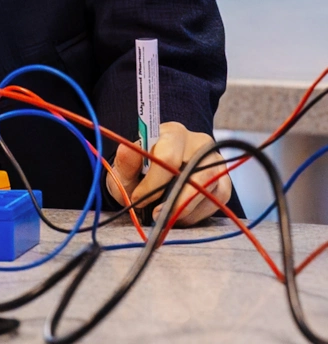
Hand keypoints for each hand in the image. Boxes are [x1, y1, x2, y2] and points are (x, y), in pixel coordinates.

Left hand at [106, 121, 232, 225]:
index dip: (154, 182)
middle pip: (197, 173)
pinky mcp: (224, 178)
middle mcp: (199, 142)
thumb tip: (128, 149)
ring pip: (210, 187)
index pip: (169, 157)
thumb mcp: (125, 168)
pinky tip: (182, 215)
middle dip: (176, 200)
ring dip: (188, 208)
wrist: (154, 177)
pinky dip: (200, 212)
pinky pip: (219, 198)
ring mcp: (215, 160)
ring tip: (168, 216)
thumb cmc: (138, 171)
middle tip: (158, 215)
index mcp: (172, 133)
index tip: (139, 198)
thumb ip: (125, 161)